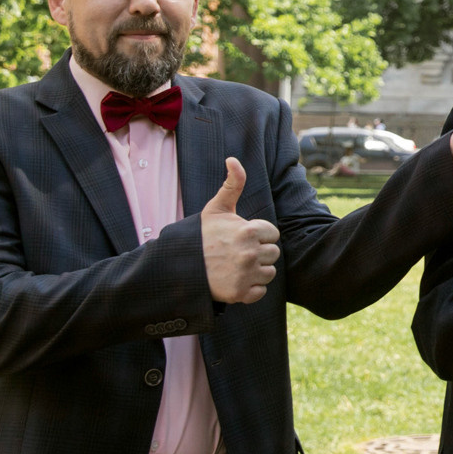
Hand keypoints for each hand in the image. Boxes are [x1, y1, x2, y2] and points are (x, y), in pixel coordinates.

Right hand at [201, 157, 280, 304]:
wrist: (179, 266)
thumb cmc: (201, 235)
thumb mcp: (217, 208)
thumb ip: (232, 184)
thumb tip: (233, 159)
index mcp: (249, 231)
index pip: (272, 234)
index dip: (259, 236)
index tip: (241, 237)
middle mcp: (249, 253)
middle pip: (273, 254)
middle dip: (259, 253)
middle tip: (237, 253)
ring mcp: (245, 275)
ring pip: (269, 273)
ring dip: (256, 271)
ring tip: (236, 266)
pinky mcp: (240, 295)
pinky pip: (260, 292)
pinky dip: (251, 290)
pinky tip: (235, 280)